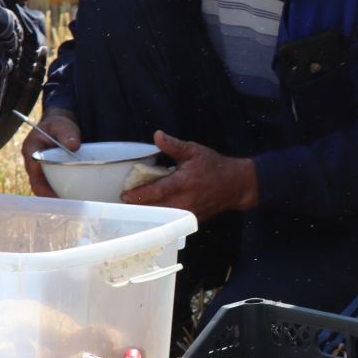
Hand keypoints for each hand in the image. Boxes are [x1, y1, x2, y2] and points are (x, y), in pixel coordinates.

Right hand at [21, 110, 81, 197]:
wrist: (59, 129)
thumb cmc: (58, 126)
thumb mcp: (62, 125)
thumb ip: (67, 133)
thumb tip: (74, 146)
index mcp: (31, 147)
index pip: (33, 163)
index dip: (41, 176)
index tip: (51, 185)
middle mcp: (32, 163)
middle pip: (36, 182)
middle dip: (47, 194)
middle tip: (63, 202)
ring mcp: (39, 172)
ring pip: (43, 189)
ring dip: (54, 197)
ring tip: (69, 204)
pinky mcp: (48, 177)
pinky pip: (51, 189)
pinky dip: (59, 195)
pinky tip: (72, 200)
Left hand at [120, 131, 256, 220]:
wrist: (235, 185)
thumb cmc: (213, 166)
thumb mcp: (194, 151)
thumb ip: (173, 145)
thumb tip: (157, 135)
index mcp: (184, 182)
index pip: (156, 192)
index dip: (138, 194)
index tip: (124, 195)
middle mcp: (185, 201)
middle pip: (155, 209)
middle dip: (138, 207)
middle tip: (122, 203)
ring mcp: (189, 213)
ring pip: (162, 218)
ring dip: (147, 214)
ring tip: (133, 209)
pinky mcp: (191, 220)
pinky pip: (171, 221)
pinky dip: (160, 218)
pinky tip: (150, 214)